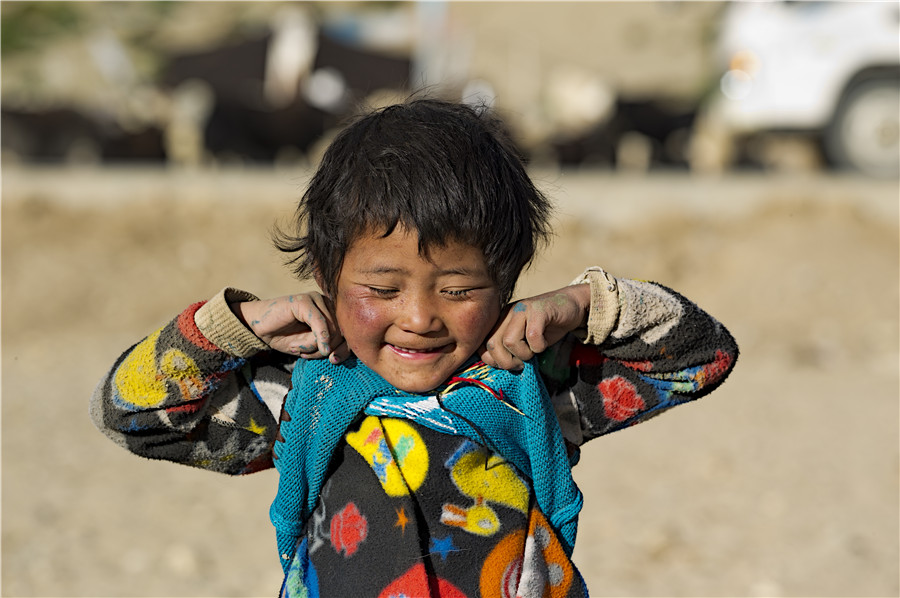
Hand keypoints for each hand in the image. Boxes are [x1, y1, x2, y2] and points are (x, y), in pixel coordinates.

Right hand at [232, 293, 349, 362]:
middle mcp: (326, 303)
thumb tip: (337, 351)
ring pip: (331, 328)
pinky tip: (321, 348)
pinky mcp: (304, 300)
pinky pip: (319, 322)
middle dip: (327, 348)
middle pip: (341, 330)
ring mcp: (316, 299)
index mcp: (331, 312)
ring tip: (301, 350)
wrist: (258, 327)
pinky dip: (321, 337)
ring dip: (318, 346)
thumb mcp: (309, 346)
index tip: (334, 360)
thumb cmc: (284, 336)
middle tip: (308, 355)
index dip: (345, 347)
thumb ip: (326, 346)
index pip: (349, 330)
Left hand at [480, 284, 589, 369]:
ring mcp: (521, 309)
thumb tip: (498, 367)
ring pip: (509, 341)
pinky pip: (532, 336)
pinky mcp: (538, 310)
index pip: (483, 346)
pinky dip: (540, 346)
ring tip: (534, 350)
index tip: (511, 364)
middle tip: (522, 363)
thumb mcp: (524, 341)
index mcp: (499, 321)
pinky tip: (545, 342)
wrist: (571, 307)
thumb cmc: (546, 328)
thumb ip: (508, 350)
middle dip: (507, 362)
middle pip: (492, 345)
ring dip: (524, 354)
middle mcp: (507, 313)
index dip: (494, 361)